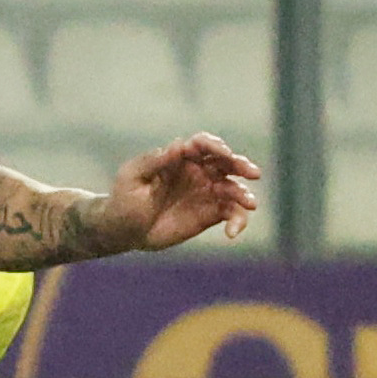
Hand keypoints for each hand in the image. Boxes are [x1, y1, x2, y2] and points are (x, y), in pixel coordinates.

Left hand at [95, 134, 262, 250]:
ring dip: (244, 195)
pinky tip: (232, 233)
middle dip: (241, 165)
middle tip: (253, 173)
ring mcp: (207, 193)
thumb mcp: (132, 177)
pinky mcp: (211, 215)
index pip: (203, 145)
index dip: (216, 145)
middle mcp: (198, 172)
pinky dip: (238, 221)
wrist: (123, 230)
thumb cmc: (123, 200)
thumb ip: (154, 161)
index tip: (224, 153)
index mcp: (180, 158)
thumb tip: (178, 145)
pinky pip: (232, 214)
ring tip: (249, 205)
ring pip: (234, 188)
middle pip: (226, 163)